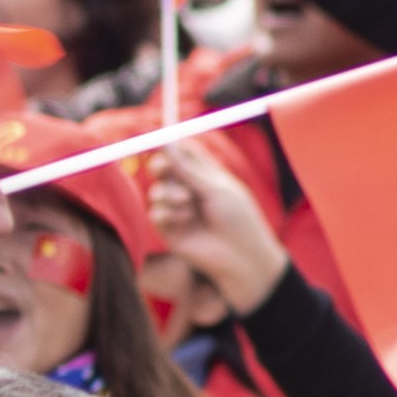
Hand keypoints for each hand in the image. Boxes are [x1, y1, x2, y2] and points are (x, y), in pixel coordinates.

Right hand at [140, 138, 289, 314]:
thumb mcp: (215, 188)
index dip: (171, 146)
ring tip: (187, 203)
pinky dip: (167, 213)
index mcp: (205, 177)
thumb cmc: (238, 220)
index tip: (163, 139)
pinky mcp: (170, 231)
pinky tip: (185, 221)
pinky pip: (155, 213)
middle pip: (164, 170)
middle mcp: (189, 192)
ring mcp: (178, 211)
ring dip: (168, 193)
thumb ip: (188, 168)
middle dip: (160, 166)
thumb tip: (168, 142)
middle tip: (161, 167)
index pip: (182, 154)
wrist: (241, 258)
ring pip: (156, 191)